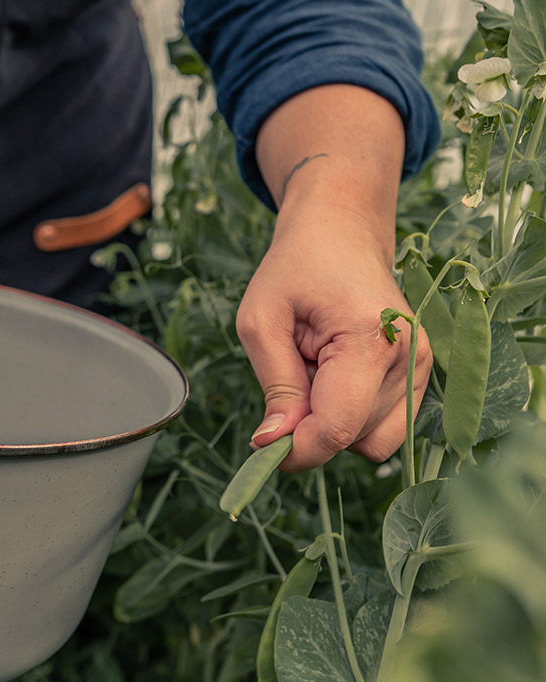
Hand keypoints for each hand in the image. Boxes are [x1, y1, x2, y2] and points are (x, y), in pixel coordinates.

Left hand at [236, 202, 431, 472]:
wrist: (340, 232)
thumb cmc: (294, 268)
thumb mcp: (261, 320)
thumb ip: (274, 385)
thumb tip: (272, 445)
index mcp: (372, 338)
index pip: (339, 427)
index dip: (298, 449)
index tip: (262, 446)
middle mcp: (409, 358)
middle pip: (353, 438)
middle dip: (310, 426)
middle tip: (288, 372)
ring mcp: (421, 368)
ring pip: (370, 440)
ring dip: (331, 420)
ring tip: (312, 368)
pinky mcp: (420, 374)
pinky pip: (381, 426)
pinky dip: (350, 413)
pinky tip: (332, 374)